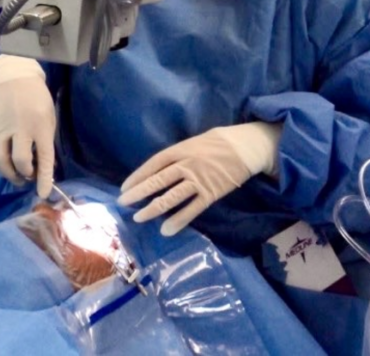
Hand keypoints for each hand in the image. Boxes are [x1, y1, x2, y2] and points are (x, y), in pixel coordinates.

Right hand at [0, 55, 55, 197]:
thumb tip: (44, 168)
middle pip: (20, 161)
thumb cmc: (36, 99)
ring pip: (1, 160)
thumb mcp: (48, 117)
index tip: (43, 193)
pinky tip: (3, 163)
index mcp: (40, 125)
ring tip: (16, 175)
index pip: (44, 157)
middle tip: (29, 176)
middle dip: (25, 174)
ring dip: (9, 173)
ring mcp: (1, 128)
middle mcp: (19, 128)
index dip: (44, 178)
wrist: (13, 77)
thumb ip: (45, 141)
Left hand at [117, 122, 281, 235]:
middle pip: (158, 180)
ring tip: (139, 218)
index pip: (154, 164)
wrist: (247, 146)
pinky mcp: (210, 194)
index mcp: (182, 149)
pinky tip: (166, 229)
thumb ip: (180, 154)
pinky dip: (178, 221)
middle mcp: (187, 164)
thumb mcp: (197, 140)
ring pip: (171, 197)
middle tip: (123, 203)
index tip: (124, 188)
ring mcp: (198, 180)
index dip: (138, 176)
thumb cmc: (221, 141)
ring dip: (153, 208)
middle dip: (138, 193)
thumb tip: (163, 168)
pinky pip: (191, 210)